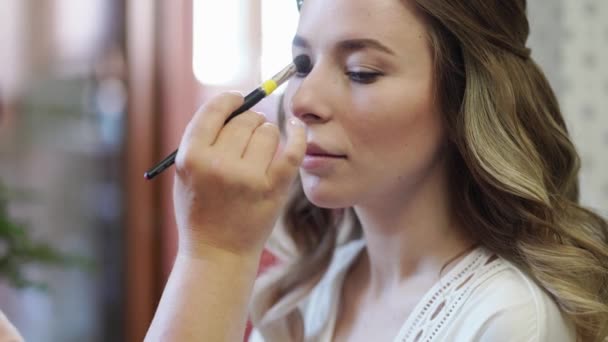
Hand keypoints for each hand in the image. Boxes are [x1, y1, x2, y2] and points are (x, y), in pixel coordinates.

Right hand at [173, 92, 305, 258]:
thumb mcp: (186, 175)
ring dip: (267, 133)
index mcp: (191, 158)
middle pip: (244, 120)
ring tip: (260, 150)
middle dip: (250, 120)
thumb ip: (202, 141)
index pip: (213, 111)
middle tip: (251, 130)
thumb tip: (233, 103)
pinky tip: (297, 126)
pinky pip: (293, 149)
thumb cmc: (201, 211)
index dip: (229, 100)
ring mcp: (248, 178)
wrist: (217, 254)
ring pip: (268, 131)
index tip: (237, 98)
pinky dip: (298, 134)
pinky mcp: (274, 189)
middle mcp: (218, 165)